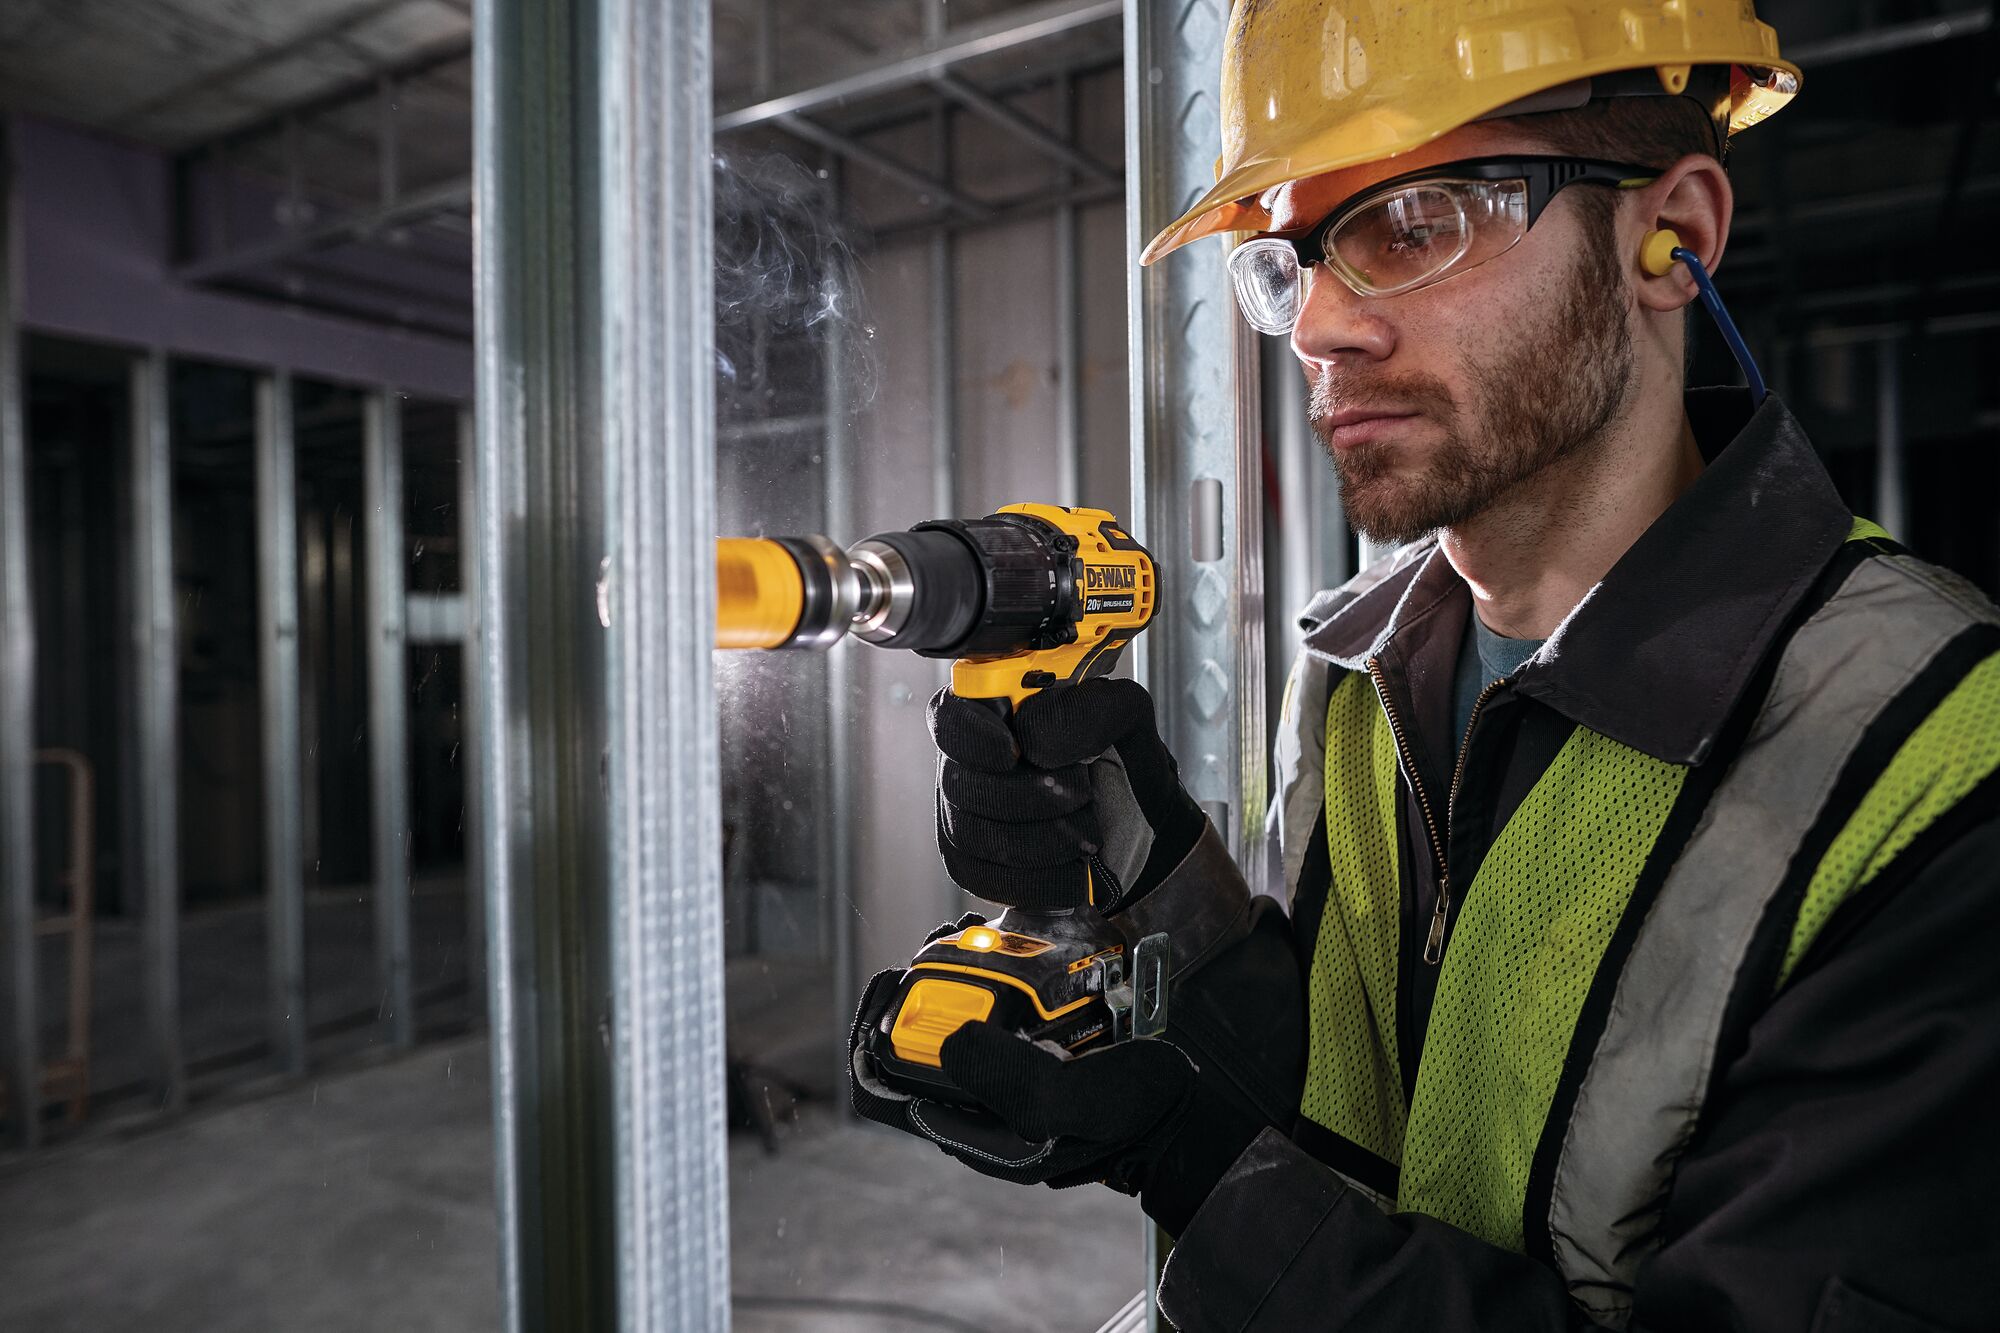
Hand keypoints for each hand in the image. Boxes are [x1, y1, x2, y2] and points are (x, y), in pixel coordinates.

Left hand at [848, 902, 1303, 1238]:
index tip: (888, 979)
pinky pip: (992, 1005)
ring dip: (952, 969)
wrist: (1185, 1112)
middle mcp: (976, 1100)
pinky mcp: (1032, 1047)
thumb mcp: (1071, 1102)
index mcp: (970, 1127)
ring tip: (973, 931)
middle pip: (912, 1041)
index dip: (869, 1035)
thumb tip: (950, 1038)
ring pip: (950, 1015)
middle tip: (940, 940)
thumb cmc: (1131, 1116)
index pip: (881, 1090)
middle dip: (916, 985)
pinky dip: (992, 970)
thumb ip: (1010, 1076)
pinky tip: (1009, 940)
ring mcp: (1003, 1071)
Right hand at [929, 678, 1204, 911]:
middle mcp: (970, 760)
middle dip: (1026, 797)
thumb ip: (1085, 709)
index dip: (971, 735)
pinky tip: (1070, 869)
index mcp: (995, 710)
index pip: (949, 715)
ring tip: (1085, 833)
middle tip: (1079, 795)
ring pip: (969, 833)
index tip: (1011, 751)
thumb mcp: (1125, 716)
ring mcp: (965, 813)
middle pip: (960, 782)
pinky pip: (982, 877)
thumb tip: (1032, 735)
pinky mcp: (974, 862)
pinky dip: (1035, 879)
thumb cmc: (1124, 763)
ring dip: (1037, 841)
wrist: (1142, 825)